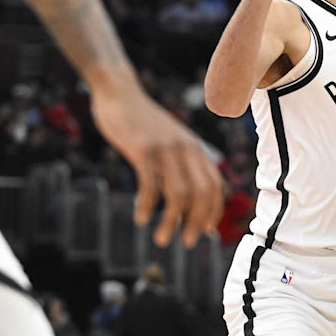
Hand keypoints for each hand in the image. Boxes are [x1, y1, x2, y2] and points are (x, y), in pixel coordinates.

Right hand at [91, 84, 223, 246]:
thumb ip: (180, 161)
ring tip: (161, 239)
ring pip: (178, 193)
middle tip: (187, 243)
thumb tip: (187, 193)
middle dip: (197, 221)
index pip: (215, 184)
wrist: (119, 92)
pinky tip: (141, 218)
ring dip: (172, 221)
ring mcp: (166, 149)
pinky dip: (148, 206)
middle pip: (202, 192)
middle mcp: (186, 149)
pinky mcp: (143, 149)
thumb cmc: (142, 122)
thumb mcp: (170, 139)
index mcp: (195, 148)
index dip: (213, 210)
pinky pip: (150, 184)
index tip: (205, 230)